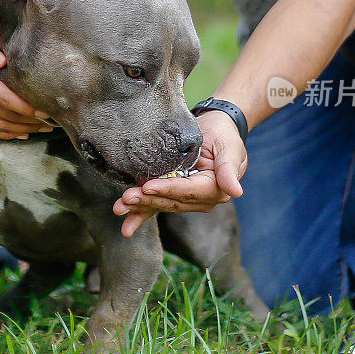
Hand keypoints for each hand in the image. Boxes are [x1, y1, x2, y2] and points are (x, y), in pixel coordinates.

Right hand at [0, 31, 50, 139]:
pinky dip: (4, 134)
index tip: (46, 110)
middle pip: (6, 115)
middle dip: (31, 120)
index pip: (6, 98)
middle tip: (54, 122)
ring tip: (42, 130)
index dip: (27, 107)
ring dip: (21, 129)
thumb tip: (2, 60)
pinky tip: (19, 133)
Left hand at [112, 111, 247, 236]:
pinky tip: (125, 225)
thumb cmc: (223, 135)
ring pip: (161, 204)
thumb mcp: (229, 148)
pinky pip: (156, 205)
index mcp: (215, 190)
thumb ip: (229, 170)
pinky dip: (141, 214)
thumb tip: (235, 192)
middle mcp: (200, 198)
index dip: (168, 190)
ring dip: (139, 207)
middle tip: (126, 198)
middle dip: (148, 200)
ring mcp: (185, 198)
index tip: (149, 187)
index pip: (188, 191)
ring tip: (119, 208)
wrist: (216, 128)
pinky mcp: (173, 193)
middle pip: (171, 201)